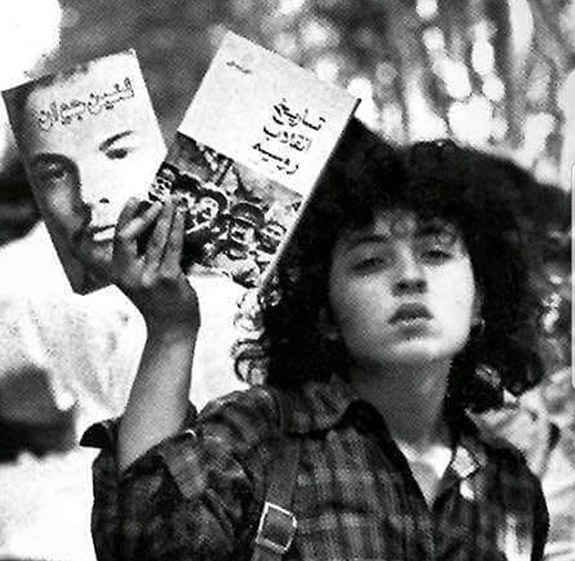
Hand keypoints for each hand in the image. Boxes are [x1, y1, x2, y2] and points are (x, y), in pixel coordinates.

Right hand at [112, 197, 199, 334]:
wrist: (171, 329)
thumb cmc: (159, 303)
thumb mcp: (139, 282)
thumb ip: (139, 259)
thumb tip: (150, 225)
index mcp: (119, 274)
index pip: (117, 240)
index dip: (124, 217)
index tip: (133, 200)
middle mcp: (130, 275)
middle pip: (127, 236)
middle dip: (142, 215)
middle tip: (155, 200)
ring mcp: (148, 277)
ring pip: (154, 239)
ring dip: (165, 216)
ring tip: (171, 201)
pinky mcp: (168, 278)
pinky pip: (172, 247)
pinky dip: (177, 228)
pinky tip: (180, 217)